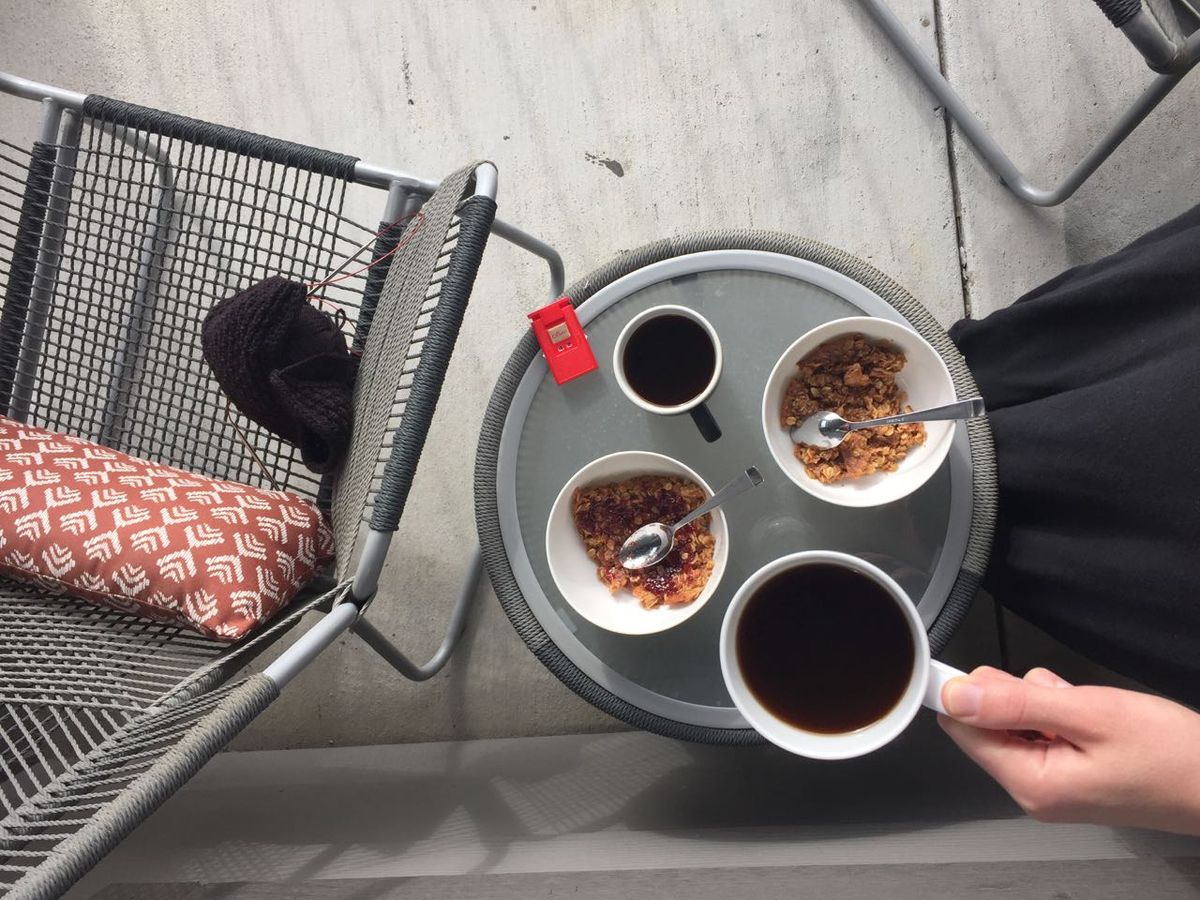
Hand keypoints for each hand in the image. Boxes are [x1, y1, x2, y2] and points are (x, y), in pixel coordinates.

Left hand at [938, 666, 1199, 834]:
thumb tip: (958, 696)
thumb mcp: (1089, 714)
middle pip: (988, 725)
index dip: (965, 693)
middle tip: (1061, 696)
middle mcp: (1036, 792)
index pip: (963, 730)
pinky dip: (1062, 715)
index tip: (982, 671)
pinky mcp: (1071, 776)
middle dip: (1016, 697)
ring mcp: (1054, 786)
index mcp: (1032, 783)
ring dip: (1044, 703)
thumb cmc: (1173, 757)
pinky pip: (1044, 732)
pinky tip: (1094, 719)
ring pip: (1017, 723)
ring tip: (1088, 711)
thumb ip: (1016, 703)